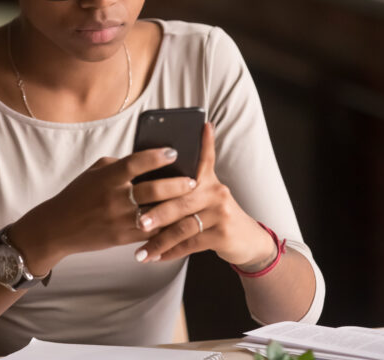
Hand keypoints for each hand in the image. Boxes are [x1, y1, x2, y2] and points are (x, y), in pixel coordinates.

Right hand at [10, 147, 196, 273]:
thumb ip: (119, 165)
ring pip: (156, 213)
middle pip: (152, 190)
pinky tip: (179, 221)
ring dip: (176, 208)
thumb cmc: (78, 195)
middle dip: (176, 185)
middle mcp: (114, 198)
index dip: (156, 156)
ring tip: (192, 201)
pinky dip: (166, 227)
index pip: (136, 163)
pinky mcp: (122, 238)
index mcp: (107, 177)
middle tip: (193, 180)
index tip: (174, 151)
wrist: (58, 227)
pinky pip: (150, 233)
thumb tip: (147, 159)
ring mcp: (119, 220)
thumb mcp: (94, 173)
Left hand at [131, 123, 276, 267]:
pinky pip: (191, 244)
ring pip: (183, 226)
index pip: (204, 156)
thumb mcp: (205, 195)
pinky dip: (171, 252)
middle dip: (156, 213)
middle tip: (137, 221)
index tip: (200, 125)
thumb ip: (183, 186)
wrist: (246, 240)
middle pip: (181, 200)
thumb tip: (150, 177)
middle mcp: (216, 191)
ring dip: (159, 241)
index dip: (203, 141)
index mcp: (208, 179)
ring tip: (141, 251)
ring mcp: (221, 212)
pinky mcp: (223, 234)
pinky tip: (156, 258)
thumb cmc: (214, 215)